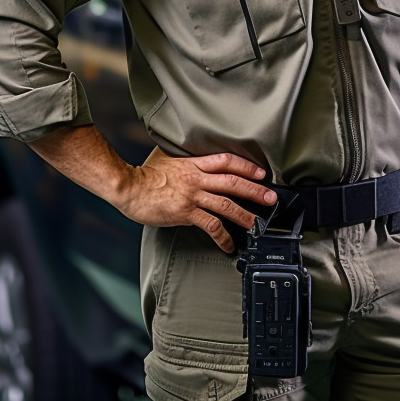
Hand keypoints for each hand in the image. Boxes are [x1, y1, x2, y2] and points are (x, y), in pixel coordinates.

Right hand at [120, 146, 277, 251]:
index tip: (261, 173)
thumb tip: (191, 155)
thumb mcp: (167, 156)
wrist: (129, 187)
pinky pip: (210, 225)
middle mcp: (197, 179)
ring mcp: (193, 196)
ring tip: (257, 224)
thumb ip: (184, 158)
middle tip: (271, 198)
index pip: (227, 161)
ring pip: (226, 205)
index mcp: (195, 163)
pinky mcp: (186, 213)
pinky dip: (222, 237)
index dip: (246, 166)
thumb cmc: (145, 173)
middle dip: (255, 190)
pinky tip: (229, 245)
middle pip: (233, 182)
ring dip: (245, 215)